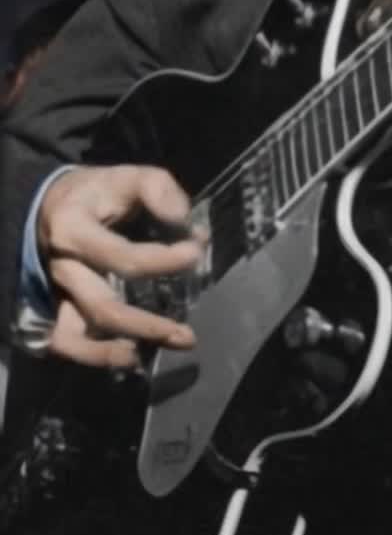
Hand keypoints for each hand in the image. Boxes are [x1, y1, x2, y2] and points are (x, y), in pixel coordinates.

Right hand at [37, 165, 200, 367]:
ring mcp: (53, 293)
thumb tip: (183, 220)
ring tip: (167, 348)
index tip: (196, 251)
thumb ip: (157, 189)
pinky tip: (131, 357)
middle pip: (103, 307)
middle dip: (148, 324)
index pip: (122, 257)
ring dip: (123, 350)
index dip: (164, 260)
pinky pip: (65, 344)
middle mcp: (60, 267)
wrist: (51, 205)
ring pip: (79, 335)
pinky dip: (96, 356)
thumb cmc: (96, 194)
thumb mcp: (126, 177)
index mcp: (73, 230)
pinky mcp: (52, 310)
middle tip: (188, 333)